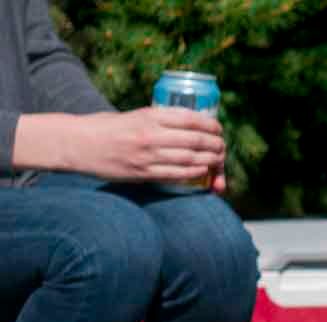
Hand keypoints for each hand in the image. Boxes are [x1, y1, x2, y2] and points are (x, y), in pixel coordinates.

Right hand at [63, 108, 225, 188]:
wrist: (78, 143)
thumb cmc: (105, 128)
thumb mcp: (131, 116)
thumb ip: (155, 121)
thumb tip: (183, 127)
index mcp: (148, 116)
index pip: (189, 119)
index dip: (209, 125)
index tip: (218, 128)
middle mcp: (150, 135)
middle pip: (194, 141)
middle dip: (214, 145)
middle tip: (222, 147)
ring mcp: (148, 156)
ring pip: (189, 159)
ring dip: (209, 160)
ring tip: (218, 159)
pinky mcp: (144, 173)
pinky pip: (177, 175)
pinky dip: (194, 173)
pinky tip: (203, 171)